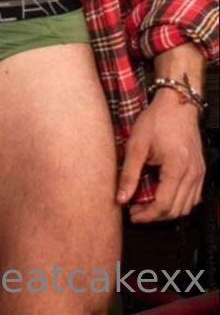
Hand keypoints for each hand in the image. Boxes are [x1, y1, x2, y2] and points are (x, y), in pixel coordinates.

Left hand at [116, 88, 204, 221]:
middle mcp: (192, 174)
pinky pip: (193, 197)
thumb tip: (121, 196)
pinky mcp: (199, 171)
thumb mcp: (136, 144)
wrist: (177, 104)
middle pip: (176, 210)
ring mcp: (199, 173)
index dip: (147, 214)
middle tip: (136, 212)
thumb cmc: (157, 120)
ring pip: (187, 207)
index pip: (163, 204)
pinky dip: (178, 203)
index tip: (132, 215)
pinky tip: (163, 197)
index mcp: (176, 168)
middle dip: (155, 216)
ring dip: (167, 211)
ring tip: (146, 206)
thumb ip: (129, 172)